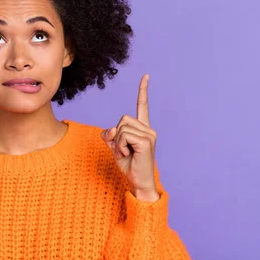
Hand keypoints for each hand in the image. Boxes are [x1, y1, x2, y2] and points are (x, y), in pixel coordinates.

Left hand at [101, 74, 158, 200]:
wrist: (139, 183)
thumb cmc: (129, 166)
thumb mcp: (115, 148)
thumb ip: (110, 135)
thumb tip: (111, 130)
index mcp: (142, 129)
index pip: (142, 106)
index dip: (142, 91)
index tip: (145, 76)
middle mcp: (148, 129)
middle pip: (122, 119)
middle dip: (116, 135)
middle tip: (123, 150)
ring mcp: (149, 135)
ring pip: (121, 128)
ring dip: (118, 143)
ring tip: (127, 154)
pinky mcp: (146, 142)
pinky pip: (123, 136)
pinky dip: (121, 147)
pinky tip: (129, 155)